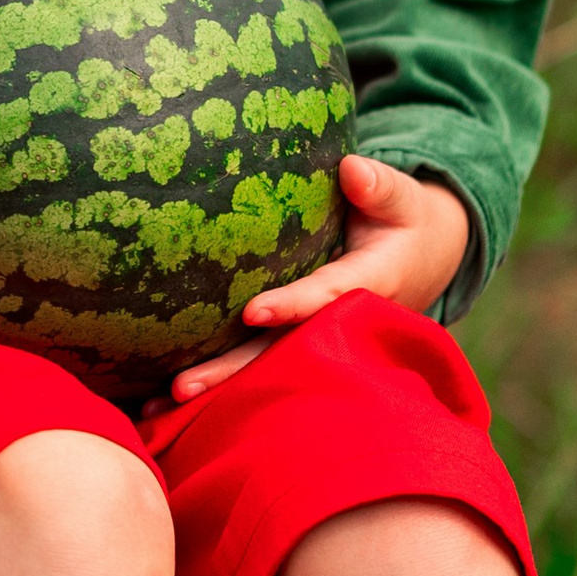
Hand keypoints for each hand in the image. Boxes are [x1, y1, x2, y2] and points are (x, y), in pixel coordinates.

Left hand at [161, 151, 470, 407]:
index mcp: (368, 285)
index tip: (253, 312)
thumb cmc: (399, 220)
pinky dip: (215, 382)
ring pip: (263, 365)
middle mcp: (336, 321)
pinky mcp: (294, 338)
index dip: (292, 306)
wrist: (416, 261)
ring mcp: (313, 335)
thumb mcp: (401, 199)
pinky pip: (254, 362)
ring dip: (215, 386)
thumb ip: (379, 186)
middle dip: (235, 371)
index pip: (325, 296)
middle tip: (183, 387)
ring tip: (159, 406)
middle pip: (282, 351)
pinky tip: (160, 403)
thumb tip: (352, 169)